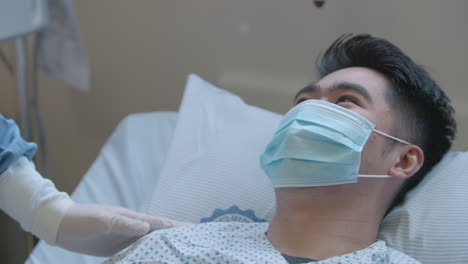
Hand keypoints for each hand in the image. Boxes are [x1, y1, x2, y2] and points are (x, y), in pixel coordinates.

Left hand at [56, 203, 190, 255]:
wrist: (61, 225)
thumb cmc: (81, 220)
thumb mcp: (101, 220)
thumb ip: (123, 223)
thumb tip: (145, 227)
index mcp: (131, 218)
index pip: (159, 222)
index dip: (176, 226)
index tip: (193, 228)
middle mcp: (132, 227)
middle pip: (159, 232)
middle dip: (175, 235)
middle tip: (192, 242)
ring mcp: (125, 237)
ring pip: (150, 242)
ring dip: (164, 245)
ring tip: (178, 252)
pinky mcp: (117, 247)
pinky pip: (137, 251)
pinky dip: (148, 254)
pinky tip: (154, 259)